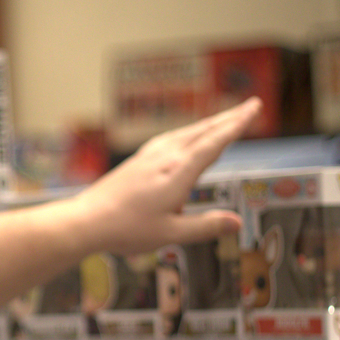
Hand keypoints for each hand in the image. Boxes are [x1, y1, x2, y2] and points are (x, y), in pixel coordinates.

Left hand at [61, 98, 259, 255]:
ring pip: (187, 133)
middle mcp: (165, 157)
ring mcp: (149, 156)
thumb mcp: (171, 233)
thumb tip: (234, 223)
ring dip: (209, 124)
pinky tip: (184, 137)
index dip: (237, 125)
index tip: (253, 110)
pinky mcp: (138, 160)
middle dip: (229, 118)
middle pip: (204, 131)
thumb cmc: (125, 228)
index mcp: (178, 172)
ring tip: (225, 119)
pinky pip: (170, 139)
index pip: (215, 143)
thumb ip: (205, 226)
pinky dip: (187, 133)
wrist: (86, 220)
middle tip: (250, 106)